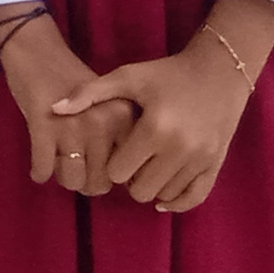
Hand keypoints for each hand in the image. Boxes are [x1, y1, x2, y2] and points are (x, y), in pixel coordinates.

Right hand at [0, 4, 132, 197]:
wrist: (38, 51)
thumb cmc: (71, 80)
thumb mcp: (106, 104)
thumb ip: (118, 135)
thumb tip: (116, 180)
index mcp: (123, 118)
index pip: (127, 167)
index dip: (112, 176)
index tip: (100, 169)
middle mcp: (103, 123)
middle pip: (100, 181)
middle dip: (86, 184)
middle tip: (76, 174)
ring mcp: (73, 126)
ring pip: (72, 178)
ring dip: (63, 180)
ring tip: (58, 170)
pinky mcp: (43, 125)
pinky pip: (44, 166)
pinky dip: (40, 173)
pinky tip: (39, 170)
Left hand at [55, 0, 273, 211]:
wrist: (219, 71)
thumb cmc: (166, 74)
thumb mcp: (127, 77)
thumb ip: (89, 94)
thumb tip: (54, 110)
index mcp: (155, 129)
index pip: (118, 172)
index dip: (111, 163)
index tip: (115, 149)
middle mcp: (181, 149)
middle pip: (140, 191)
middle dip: (130, 180)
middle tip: (130, 161)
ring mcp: (202, 159)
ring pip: (164, 196)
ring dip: (152, 186)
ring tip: (148, 167)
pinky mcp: (217, 164)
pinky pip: (194, 198)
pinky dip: (177, 200)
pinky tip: (164, 194)